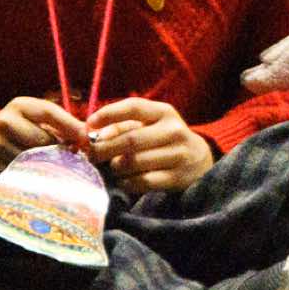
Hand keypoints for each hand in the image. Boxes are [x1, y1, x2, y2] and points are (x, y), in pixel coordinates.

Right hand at [0, 97, 88, 176]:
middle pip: (42, 139)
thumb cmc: (21, 127)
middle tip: (70, 156)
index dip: (70, 125)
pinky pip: (18, 173)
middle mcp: (4, 122)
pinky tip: (34, 174)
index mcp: (19, 106)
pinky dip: (30, 175)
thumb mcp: (36, 116)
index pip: (49, 112)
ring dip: (45, 164)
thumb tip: (85, 139)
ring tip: (51, 165)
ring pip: (31, 159)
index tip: (86, 138)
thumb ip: (59, 123)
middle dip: (58, 149)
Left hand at [85, 97, 215, 193]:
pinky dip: (127, 183)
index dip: (109, 114)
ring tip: (113, 167)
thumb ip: (122, 127)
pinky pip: (142, 181)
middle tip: (91, 155)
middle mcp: (174, 131)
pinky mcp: (178, 177)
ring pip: (134, 162)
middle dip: (104, 149)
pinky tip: (124, 180)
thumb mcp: (150, 126)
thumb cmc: (163, 140)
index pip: (134, 107)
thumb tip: (94, 135)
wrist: (200, 160)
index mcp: (165, 112)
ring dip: (115, 167)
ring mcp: (179, 155)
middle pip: (130, 140)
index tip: (89, 123)